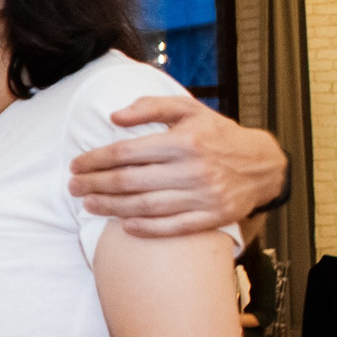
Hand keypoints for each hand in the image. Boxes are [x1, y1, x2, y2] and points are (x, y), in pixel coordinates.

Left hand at [69, 97, 287, 236]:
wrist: (263, 164)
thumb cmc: (217, 135)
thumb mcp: (189, 110)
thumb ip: (151, 107)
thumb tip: (114, 117)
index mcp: (184, 141)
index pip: (126, 152)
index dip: (95, 159)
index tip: (76, 164)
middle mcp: (193, 169)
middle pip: (130, 181)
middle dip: (95, 184)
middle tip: (73, 187)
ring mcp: (203, 196)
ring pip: (146, 206)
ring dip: (111, 207)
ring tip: (89, 205)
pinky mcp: (212, 217)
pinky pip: (173, 227)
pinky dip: (147, 229)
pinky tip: (124, 226)